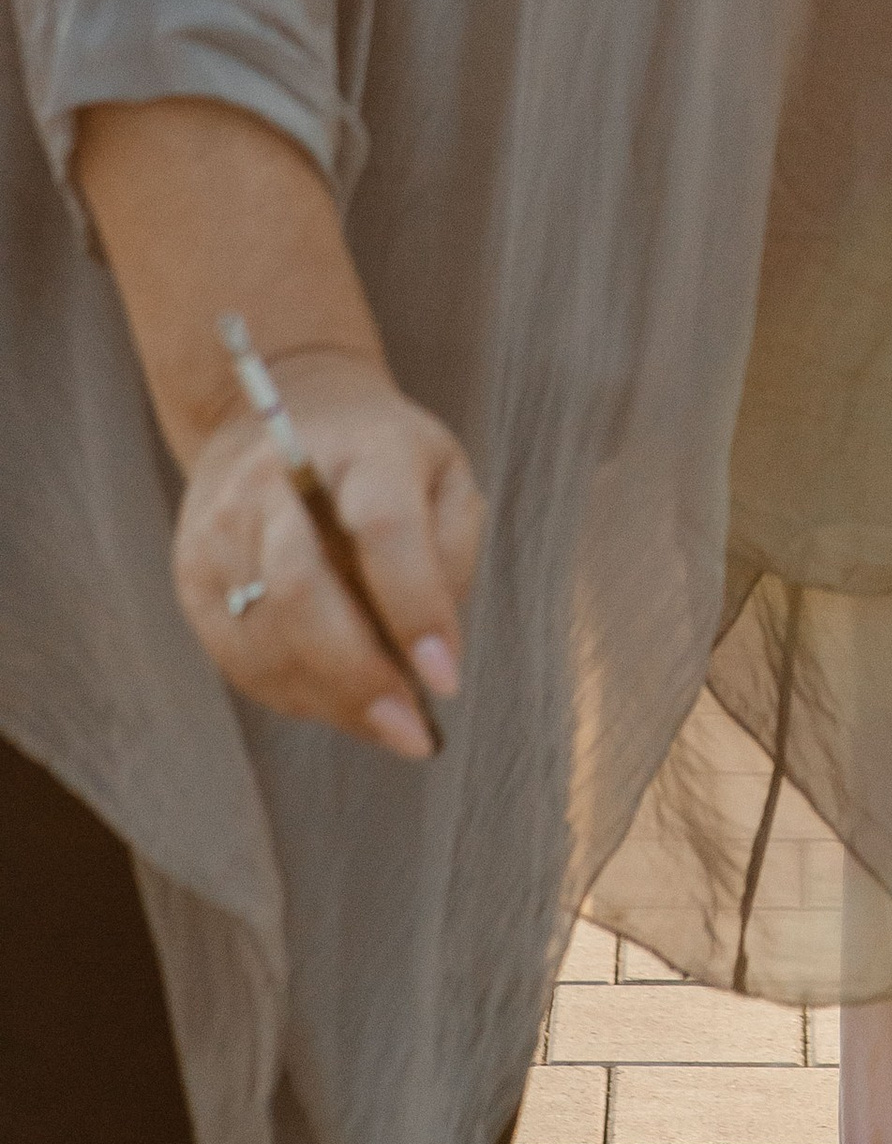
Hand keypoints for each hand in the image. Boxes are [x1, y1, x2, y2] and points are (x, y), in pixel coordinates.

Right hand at [172, 344, 483, 761]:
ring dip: (330, 697)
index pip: (382, 528)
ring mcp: (222, 527)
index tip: (447, 680)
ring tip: (383, 718)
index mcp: (360, 447)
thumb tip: (431, 655)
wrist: (280, 413)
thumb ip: (450, 554)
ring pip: (266, 638)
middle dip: (358, 676)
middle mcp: (275, 482)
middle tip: (410, 730)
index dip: (414, 609)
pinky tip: (336, 697)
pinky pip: (240, 657)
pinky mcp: (191, 571)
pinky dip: (294, 692)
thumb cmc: (383, 458)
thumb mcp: (444, 475)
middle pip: (302, 591)